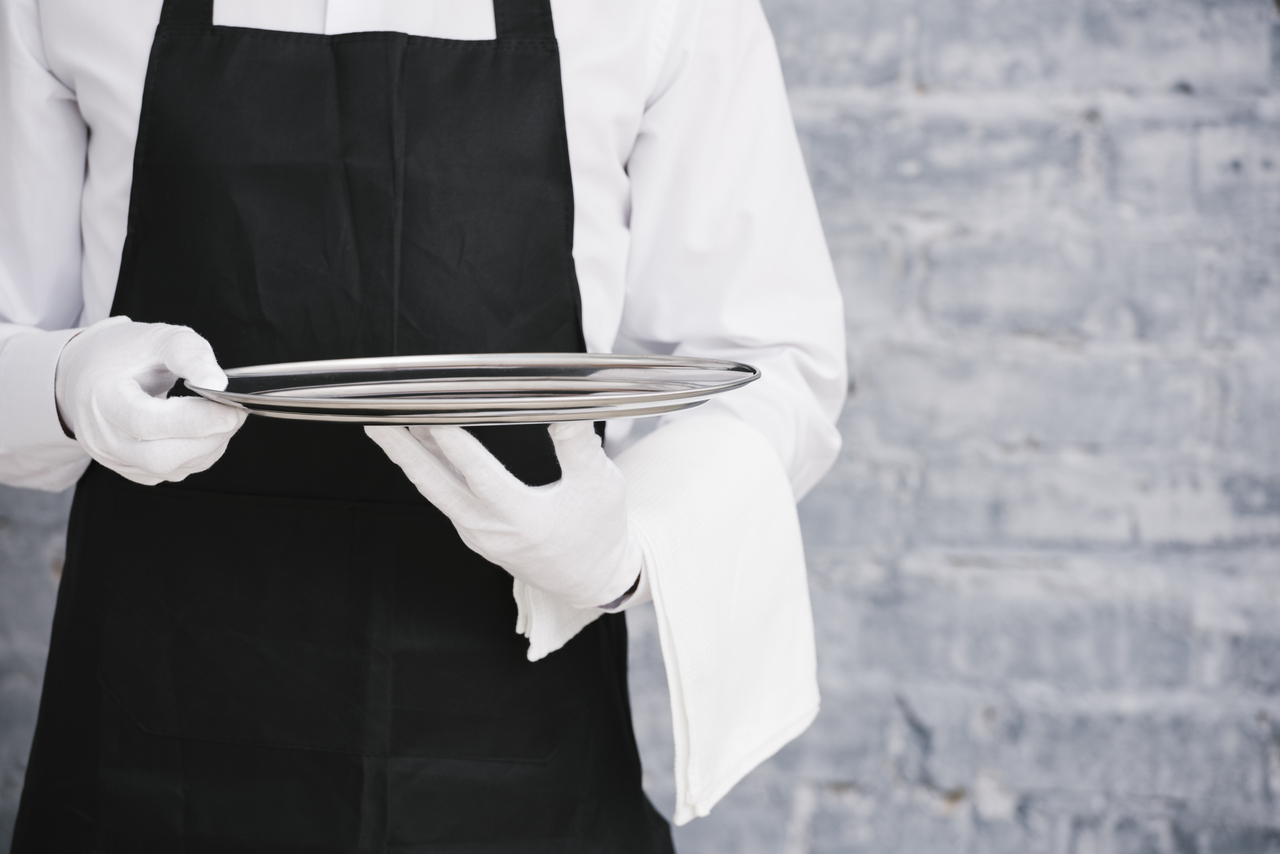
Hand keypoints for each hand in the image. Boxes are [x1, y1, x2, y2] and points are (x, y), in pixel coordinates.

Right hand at [55, 316, 245, 484]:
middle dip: (207, 439)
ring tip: (222, 419)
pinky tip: (205, 433)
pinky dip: (197, 456)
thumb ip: (190, 355)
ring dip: (208, 448)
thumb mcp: (159, 338)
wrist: (90, 371)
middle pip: (158, 456)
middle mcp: (100, 435)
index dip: (195, 420)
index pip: (147, 422)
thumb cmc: (126, 352)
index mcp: (101, 398)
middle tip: (234, 414)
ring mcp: (112, 457)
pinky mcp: (128, 468)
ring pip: (168, 469)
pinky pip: (170, 473)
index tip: (231, 410)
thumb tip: (218, 385)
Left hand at [366, 421, 641, 609]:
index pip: (478, 474)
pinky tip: (421, 448)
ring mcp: (479, 535)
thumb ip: (579, 446)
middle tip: (376, 420)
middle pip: (436, 485)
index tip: (430, 412)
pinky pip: (444, 499)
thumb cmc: (599, 531)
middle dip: (404, 451)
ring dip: (411, 459)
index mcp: (523, 518)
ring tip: (388, 427)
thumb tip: (564, 407)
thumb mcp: (600, 485)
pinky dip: (429, 471)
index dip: (452, 442)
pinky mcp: (476, 535)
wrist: (591, 577)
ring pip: (436, 492)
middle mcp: (492, 530)